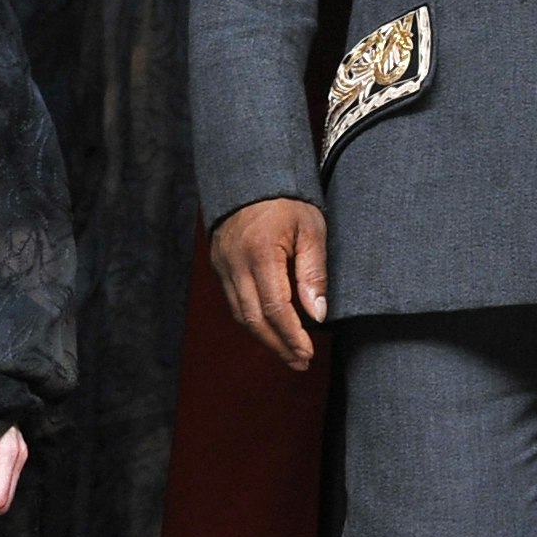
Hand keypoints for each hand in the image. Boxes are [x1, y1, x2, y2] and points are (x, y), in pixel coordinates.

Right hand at [211, 198, 329, 370]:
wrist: (250, 175)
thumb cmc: (287, 200)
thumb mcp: (311, 229)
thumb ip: (313, 273)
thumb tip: (318, 315)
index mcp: (260, 253)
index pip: (275, 308)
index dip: (291, 336)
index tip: (307, 353)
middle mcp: (235, 264)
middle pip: (253, 319)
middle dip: (278, 345)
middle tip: (300, 362)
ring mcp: (223, 265)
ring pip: (240, 315)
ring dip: (264, 338)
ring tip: (289, 353)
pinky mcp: (219, 265)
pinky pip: (234, 302)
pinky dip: (252, 321)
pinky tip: (270, 329)